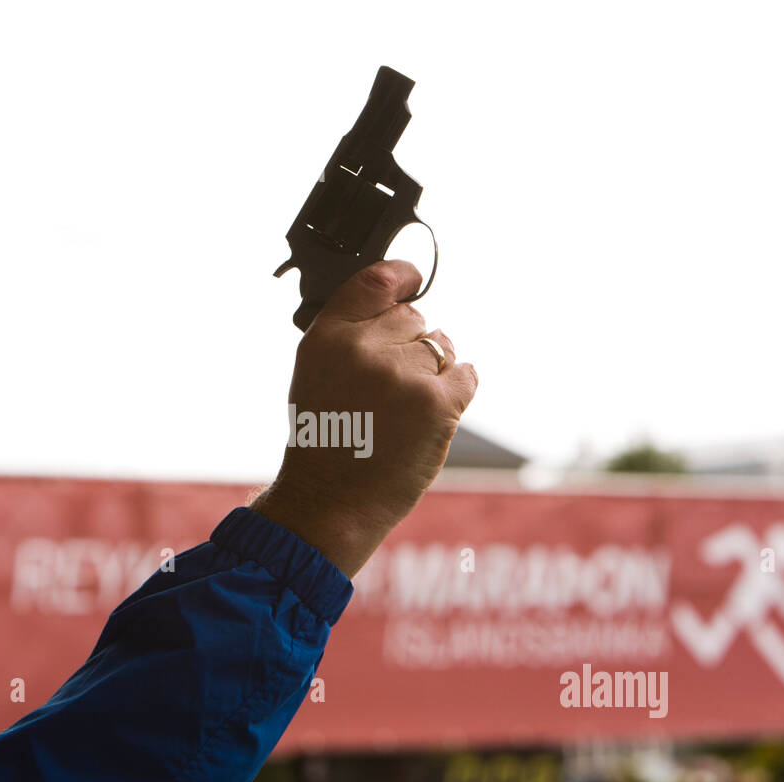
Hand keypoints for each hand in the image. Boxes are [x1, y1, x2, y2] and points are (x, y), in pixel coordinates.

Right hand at [251, 260, 478, 577]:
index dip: (403, 277)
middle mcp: (364, 349)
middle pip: (415, 318)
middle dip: (412, 346)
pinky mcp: (436, 402)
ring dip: (435, 371)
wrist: (331, 501)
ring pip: (442, 347)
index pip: (376, 281)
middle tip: (390, 390)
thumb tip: (402, 304)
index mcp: (328, 337)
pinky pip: (466, 375)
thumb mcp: (316, 375)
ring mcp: (402, 375)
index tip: (413, 281)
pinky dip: (459, 390)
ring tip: (405, 410)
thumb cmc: (326, 441)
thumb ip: (351, 335)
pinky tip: (436, 411)